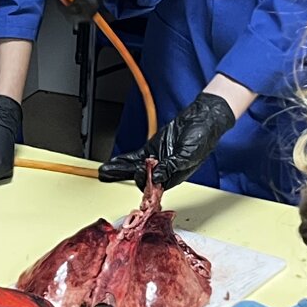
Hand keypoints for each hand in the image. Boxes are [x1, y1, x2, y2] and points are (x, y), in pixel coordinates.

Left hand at [101, 92, 236, 188]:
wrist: (201, 119)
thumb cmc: (202, 139)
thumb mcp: (188, 155)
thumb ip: (172, 166)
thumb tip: (158, 178)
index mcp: (174, 176)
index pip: (156, 187)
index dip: (147, 184)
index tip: (142, 177)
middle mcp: (163, 170)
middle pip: (142, 179)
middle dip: (131, 177)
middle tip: (120, 172)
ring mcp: (156, 159)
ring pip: (134, 169)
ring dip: (119, 171)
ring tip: (104, 173)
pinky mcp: (151, 148)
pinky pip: (134, 157)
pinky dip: (123, 160)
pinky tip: (113, 164)